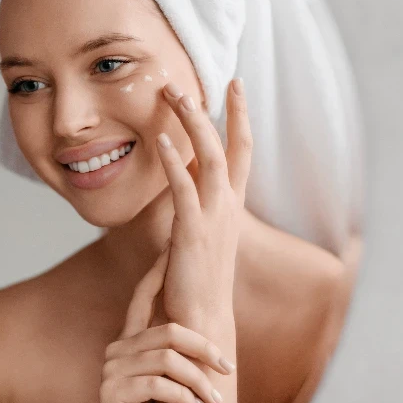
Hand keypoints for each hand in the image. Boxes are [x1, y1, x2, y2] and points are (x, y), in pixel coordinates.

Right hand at [99, 243, 235, 402]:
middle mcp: (116, 350)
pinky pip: (158, 384)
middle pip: (168, 330)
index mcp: (128, 342)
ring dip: (199, 381)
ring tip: (213, 400)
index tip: (174, 247)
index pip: (142, 296)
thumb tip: (204, 327)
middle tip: (228, 369)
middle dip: (205, 348)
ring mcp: (110, 371)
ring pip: (168, 358)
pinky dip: (184, 397)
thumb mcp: (166, 382)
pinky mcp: (111, 393)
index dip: (158, 271)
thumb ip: (174, 355)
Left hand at [156, 78, 251, 326]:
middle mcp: (228, 207)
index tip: (234, 87)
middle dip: (216, 111)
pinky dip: (174, 162)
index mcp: (231, 206)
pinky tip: (161, 141)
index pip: (242, 151)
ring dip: (193, 125)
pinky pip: (184, 189)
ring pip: (210, 158)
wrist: (202, 321)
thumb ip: (194, 203)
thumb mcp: (199, 233)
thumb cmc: (196, 279)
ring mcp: (213, 218)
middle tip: (198, 81)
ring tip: (175, 96)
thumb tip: (182, 177)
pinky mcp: (192, 233)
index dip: (239, 117)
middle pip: (231, 146)